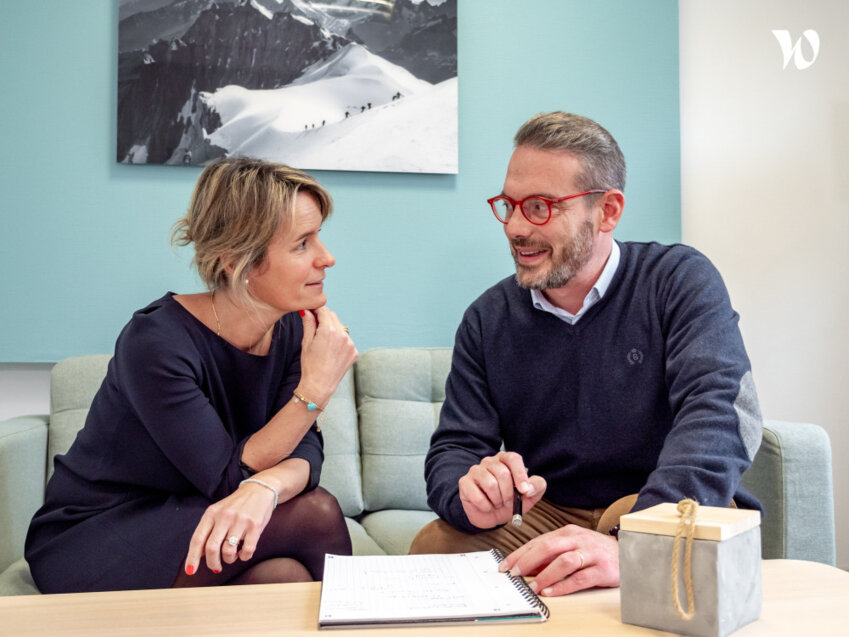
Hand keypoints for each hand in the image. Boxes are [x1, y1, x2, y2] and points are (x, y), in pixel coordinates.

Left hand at [184, 481, 276, 574]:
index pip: (197, 539)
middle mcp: (224, 517)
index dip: (192, 557)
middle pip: (211, 548)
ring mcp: (240, 521)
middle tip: (216, 568)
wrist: (259, 490)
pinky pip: (247, 550)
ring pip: (228, 551)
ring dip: (229, 560)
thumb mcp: (218, 512)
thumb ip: (208, 530)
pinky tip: (243, 552)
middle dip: (212, 563)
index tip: (191, 571)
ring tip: (232, 555)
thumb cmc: (236, 506)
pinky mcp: (255, 526)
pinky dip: (244, 557)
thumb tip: (199, 555)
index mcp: (211, 513)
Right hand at [298, 307, 357, 404]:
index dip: (316, 310)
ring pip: (341, 328)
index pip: (324, 310)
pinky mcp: (354, 352)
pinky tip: (332, 351)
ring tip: (324, 343)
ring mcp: (351, 344)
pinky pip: (347, 340)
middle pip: (333, 317)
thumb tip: (307, 310)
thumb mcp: (306, 342)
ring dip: (333, 330)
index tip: (311, 312)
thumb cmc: (310, 365)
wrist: (319, 385)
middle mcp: (343, 335)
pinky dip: (340, 341)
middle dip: (324, 319)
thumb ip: (308, 322)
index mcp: (329, 330)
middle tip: (315, 329)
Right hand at [458, 451, 546, 528]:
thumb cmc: (511, 501)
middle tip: (508, 502)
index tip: (524, 491)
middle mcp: (489, 461)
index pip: (513, 458)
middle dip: (509, 494)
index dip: (520, 474)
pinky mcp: (464, 482)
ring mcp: (475, 470)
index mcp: (505, 460)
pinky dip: (486, 507)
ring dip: (497, 501)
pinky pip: (478, 496)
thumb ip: (537, 486)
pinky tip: (486, 506)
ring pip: (490, 484)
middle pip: (502, 473)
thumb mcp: (530, 495)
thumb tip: (528, 488)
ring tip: (497, 503)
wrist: (491, 516)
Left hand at [499, 525, 618, 595]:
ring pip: (563, 561)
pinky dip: (563, 586)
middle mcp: (578, 539)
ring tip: (532, 586)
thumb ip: (551, 556)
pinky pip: (580, 578)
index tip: (505, 566)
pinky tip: (551, 592)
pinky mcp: (603, 569)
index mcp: (567, 532)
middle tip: (514, 574)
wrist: (630, 554)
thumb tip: (527, 568)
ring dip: (544, 574)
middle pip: (548, 547)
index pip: (538, 541)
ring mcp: (591, 553)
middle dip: (527, 561)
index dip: (520, 553)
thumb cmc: (596, 552)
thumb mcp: (572, 548)